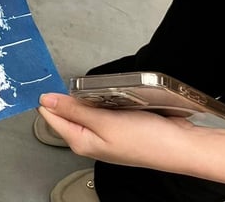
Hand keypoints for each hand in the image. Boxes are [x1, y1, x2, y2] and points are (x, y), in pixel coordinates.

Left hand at [38, 93, 204, 173]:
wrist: (181, 145)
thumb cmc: (146, 139)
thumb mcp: (104, 122)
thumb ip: (74, 110)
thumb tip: (45, 100)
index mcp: (79, 140)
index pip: (50, 117)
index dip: (46, 98)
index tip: (43, 80)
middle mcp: (88, 138)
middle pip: (66, 111)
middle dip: (66, 95)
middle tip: (71, 79)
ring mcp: (103, 132)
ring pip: (84, 107)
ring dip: (86, 96)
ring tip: (94, 88)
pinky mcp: (116, 125)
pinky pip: (101, 108)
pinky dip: (102, 98)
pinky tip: (109, 93)